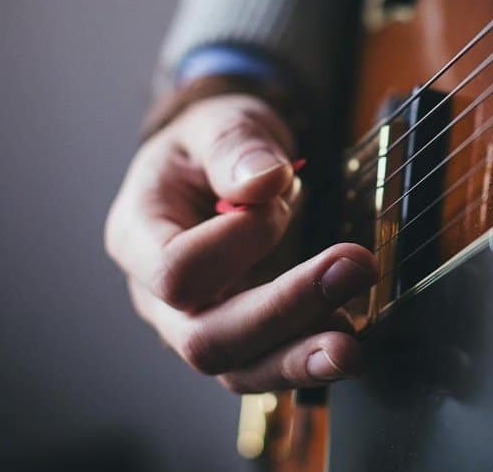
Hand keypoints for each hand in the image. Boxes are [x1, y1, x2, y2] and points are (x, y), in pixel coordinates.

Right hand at [105, 93, 375, 392]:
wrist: (219, 164)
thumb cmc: (209, 144)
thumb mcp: (218, 122)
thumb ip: (235, 146)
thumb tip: (265, 182)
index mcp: (137, 236)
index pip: (176, 271)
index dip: (238, 245)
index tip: (280, 199)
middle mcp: (156, 297)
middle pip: (206, 338)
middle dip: (284, 311)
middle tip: (354, 271)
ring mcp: (197, 323)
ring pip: (238, 369)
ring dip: (299, 361)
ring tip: (351, 348)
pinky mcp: (240, 336)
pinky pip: (268, 365)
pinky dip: (309, 358)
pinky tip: (347, 340)